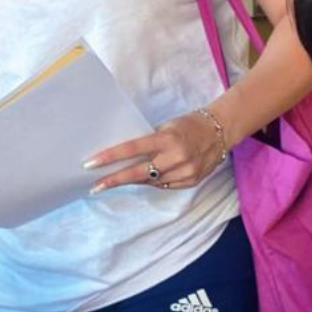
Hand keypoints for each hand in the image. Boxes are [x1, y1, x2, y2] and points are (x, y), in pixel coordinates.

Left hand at [84, 107, 228, 193]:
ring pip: (151, 182)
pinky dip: (153, 181)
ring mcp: (186, 171)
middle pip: (139, 173)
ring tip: (116, 179)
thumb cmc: (187, 124)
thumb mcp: (165, 126)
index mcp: (167, 138)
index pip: (132, 149)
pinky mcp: (191, 181)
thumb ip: (148, 142)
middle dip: (114, 179)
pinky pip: (165, 185)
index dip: (110, 157)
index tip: (91, 164)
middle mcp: (177, 157)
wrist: (221, 130)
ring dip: (133, 180)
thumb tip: (123, 156)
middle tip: (95, 186)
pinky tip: (145, 178)